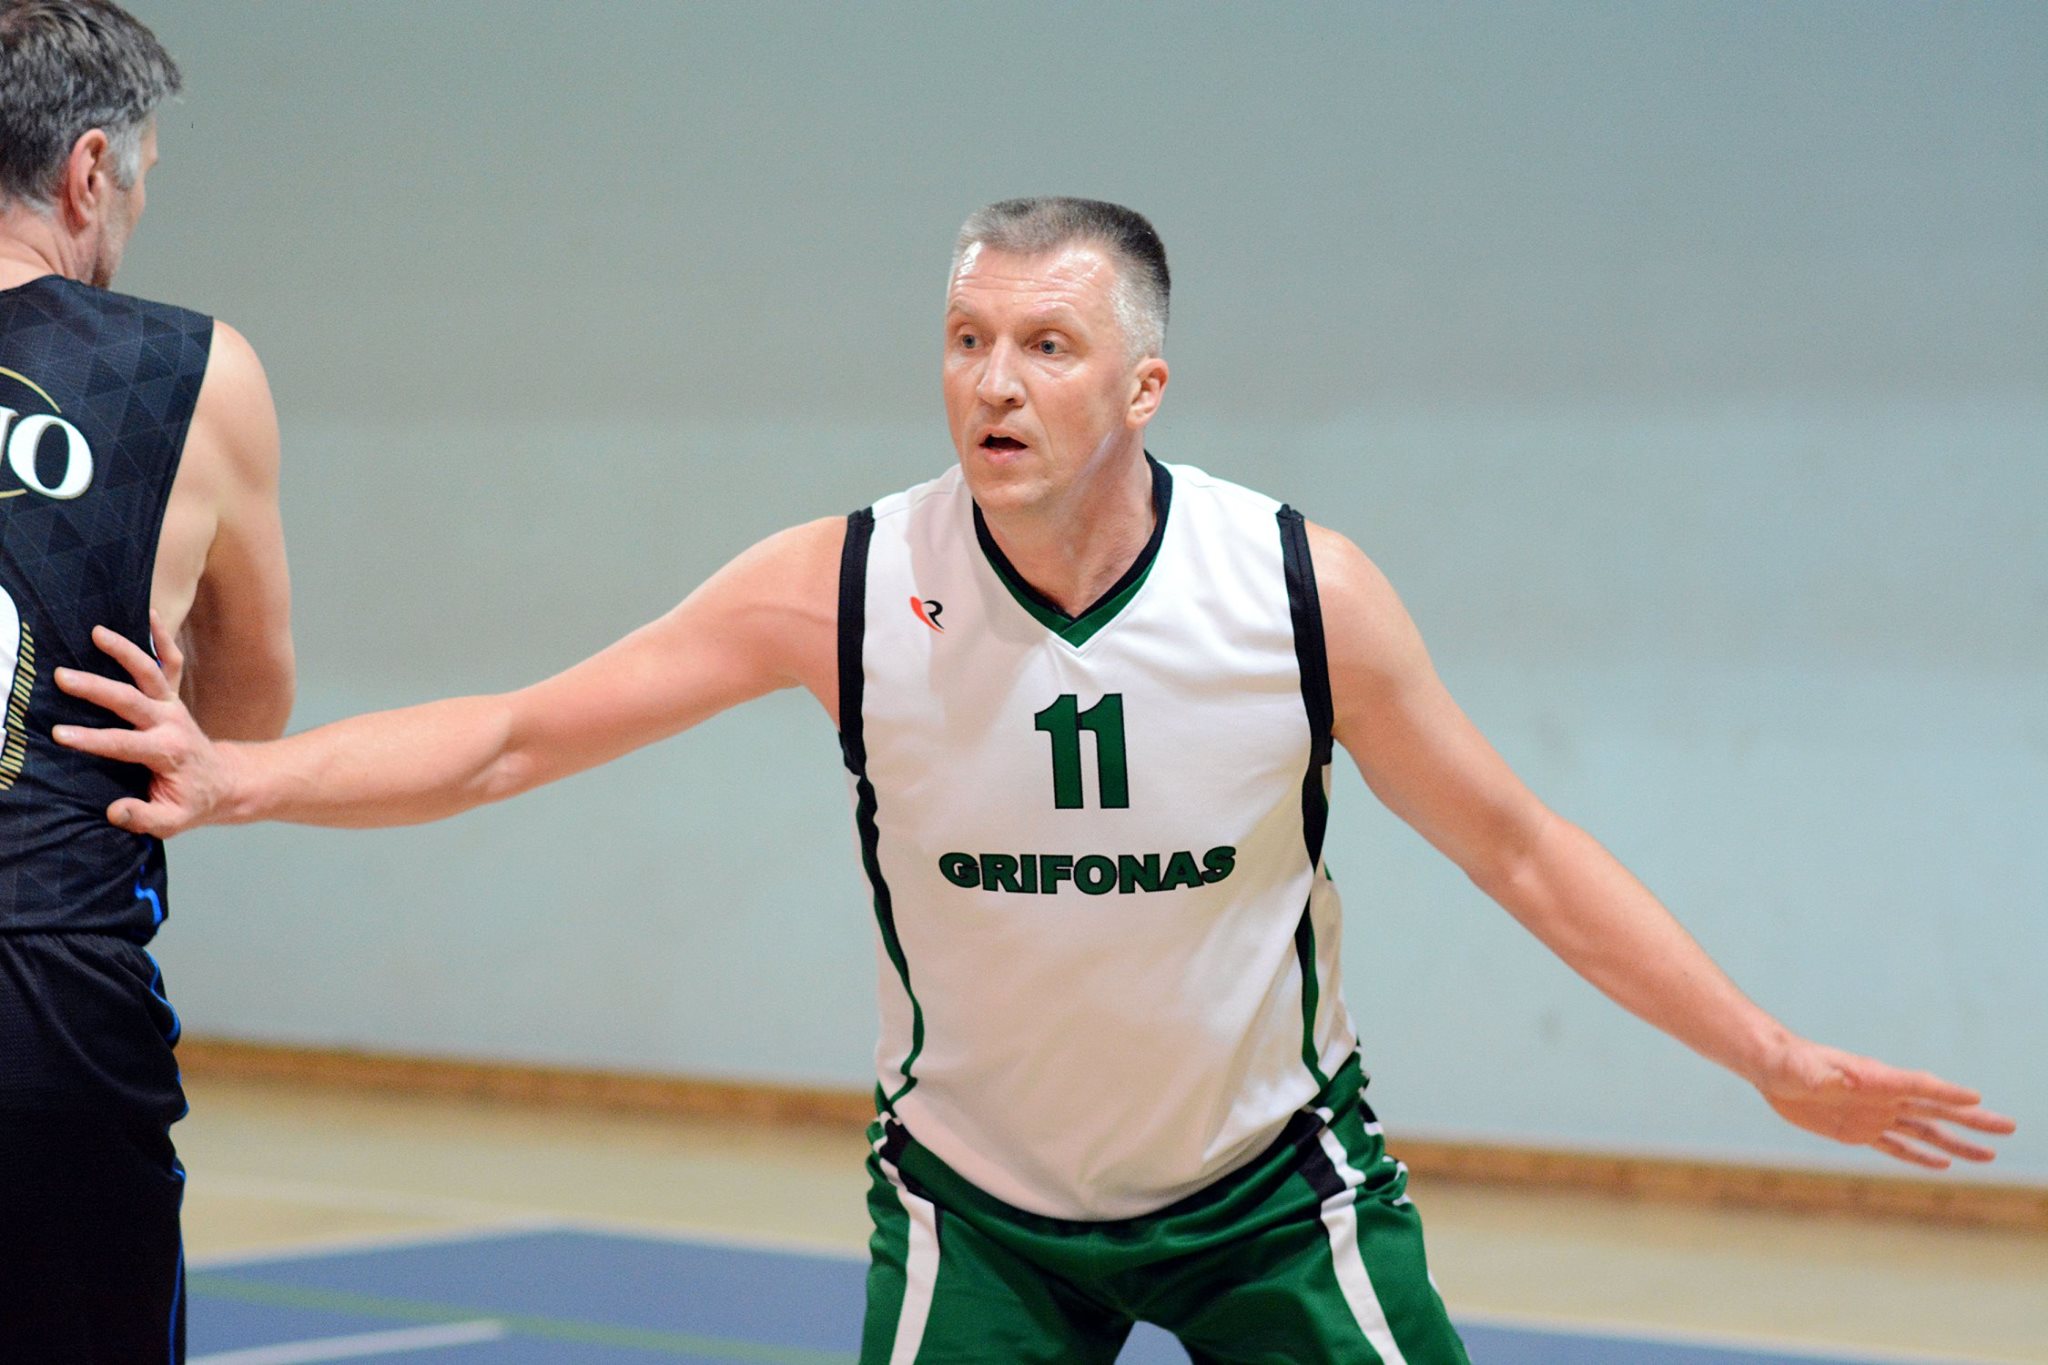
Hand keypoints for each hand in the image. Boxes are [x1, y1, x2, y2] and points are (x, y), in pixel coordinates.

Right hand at [52, 619, 228, 837]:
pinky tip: (147, 613)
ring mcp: (172, 707)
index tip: (60, 734)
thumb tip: (114, 811)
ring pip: (149, 673)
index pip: (122, 744)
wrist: (226, 783)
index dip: (91, 740)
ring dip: (124, 651)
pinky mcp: (173, 698)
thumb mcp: (173, 821)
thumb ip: (144, 817)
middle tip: (62, 677)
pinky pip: (171, 663)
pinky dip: (161, 638)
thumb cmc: (193, 802)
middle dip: (96, 689)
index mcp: (165, 753)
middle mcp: (169, 723)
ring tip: (96, 632)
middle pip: (131, 701)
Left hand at [1757, 1038, 2015, 1169]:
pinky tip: (1944, 1165)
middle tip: (2009, 1126)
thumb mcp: (1801, 1069)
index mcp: (1874, 1078)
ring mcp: (1875, 1114)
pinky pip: (1897, 1147)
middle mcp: (1882, 1096)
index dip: (1946, 1092)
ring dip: (1956, 1144)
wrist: (1773, 1068)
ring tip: (1990, 1156)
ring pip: (1925, 1131)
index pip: (1918, 1086)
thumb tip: (1843, 1079)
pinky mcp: (1859, 1131)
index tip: (1977, 1098)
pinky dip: (1920, 1157)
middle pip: (1936, 1109)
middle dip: (1973, 1119)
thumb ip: (1822, 1075)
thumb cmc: (1787, 1062)